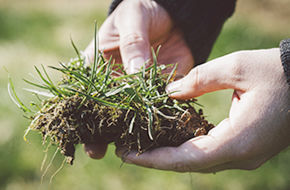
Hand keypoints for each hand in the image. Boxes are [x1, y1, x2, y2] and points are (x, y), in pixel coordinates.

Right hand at [84, 0, 193, 158]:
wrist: (172, 15)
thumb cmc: (142, 12)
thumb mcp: (132, 21)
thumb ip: (133, 45)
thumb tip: (136, 74)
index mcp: (100, 64)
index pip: (84, 89)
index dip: (79, 110)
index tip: (77, 128)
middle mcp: (116, 81)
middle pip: (104, 109)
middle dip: (98, 130)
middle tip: (95, 150)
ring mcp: (138, 89)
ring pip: (129, 114)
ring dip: (125, 132)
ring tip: (121, 149)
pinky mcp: (160, 90)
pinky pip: (157, 108)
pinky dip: (156, 121)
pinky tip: (153, 136)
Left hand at [118, 48, 289, 171]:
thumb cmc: (280, 72)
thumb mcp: (237, 66)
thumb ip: (199, 79)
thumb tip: (169, 93)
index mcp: (239, 140)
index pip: (187, 159)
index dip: (155, 159)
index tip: (128, 154)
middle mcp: (241, 155)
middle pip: (189, 164)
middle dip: (156, 159)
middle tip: (127, 149)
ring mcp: (244, 155)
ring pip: (197, 162)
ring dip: (169, 155)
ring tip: (142, 143)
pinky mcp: (245, 149)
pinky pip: (209, 154)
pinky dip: (186, 149)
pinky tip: (170, 138)